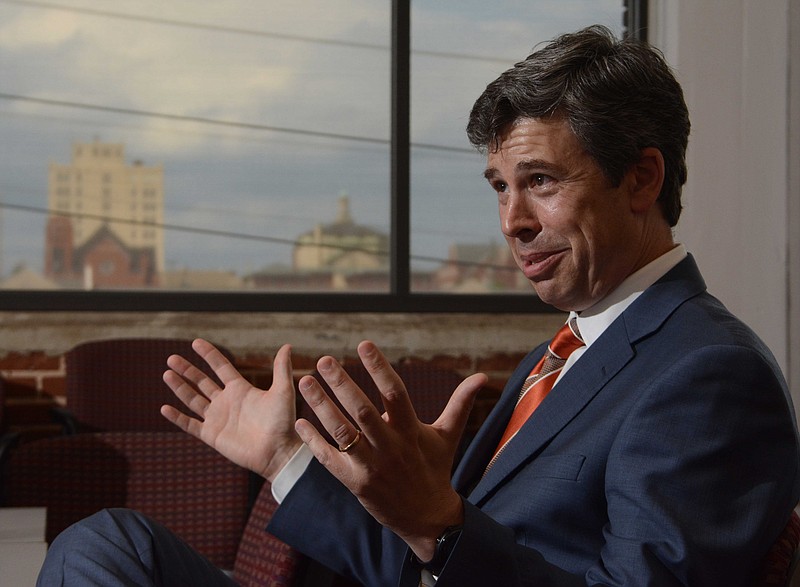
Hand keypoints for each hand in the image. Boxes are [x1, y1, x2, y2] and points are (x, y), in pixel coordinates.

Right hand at [161, 339, 302, 481]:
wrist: (278, 451)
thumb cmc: (283, 422)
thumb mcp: (282, 391)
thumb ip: (281, 369)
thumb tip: (287, 346)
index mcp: (241, 389)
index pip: (221, 367)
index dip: (209, 355)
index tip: (196, 342)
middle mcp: (226, 402)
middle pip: (202, 382)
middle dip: (187, 370)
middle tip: (171, 358)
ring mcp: (218, 418)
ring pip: (193, 400)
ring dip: (179, 388)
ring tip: (166, 374)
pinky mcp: (212, 435)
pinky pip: (190, 424)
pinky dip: (177, 417)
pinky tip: (164, 408)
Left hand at [295, 340, 486, 560]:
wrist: (427, 517)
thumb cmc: (435, 468)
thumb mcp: (448, 435)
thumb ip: (461, 402)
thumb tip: (484, 376)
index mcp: (411, 430)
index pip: (395, 393)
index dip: (380, 368)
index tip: (364, 344)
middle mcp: (391, 447)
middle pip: (363, 411)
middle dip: (342, 384)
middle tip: (324, 360)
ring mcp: (371, 466)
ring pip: (342, 433)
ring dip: (321, 407)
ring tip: (305, 382)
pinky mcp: (355, 483)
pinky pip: (330, 459)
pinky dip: (313, 441)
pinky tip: (299, 422)